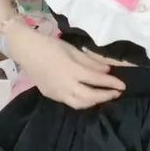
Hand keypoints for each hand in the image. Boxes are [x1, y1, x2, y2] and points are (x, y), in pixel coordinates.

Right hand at [10, 26, 124, 108]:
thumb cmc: (51, 46)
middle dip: (105, 96)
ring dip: (94, 102)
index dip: (112, 83)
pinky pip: (69, 102)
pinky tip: (88, 97)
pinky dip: (82, 102)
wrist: (26, 50)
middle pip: (90, 97)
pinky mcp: (50, 95)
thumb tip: (107, 71)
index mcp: (72, 71)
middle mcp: (65, 85)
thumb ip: (91, 63)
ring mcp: (56, 92)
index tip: (123, 85)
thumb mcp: (74, 51)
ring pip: (79, 104)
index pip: (97, 80)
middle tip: (117, 93)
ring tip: (105, 96)